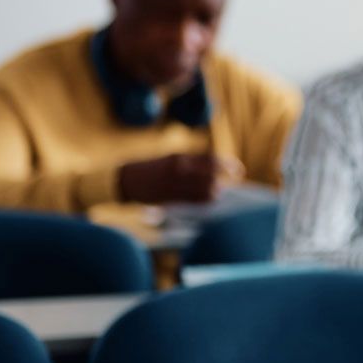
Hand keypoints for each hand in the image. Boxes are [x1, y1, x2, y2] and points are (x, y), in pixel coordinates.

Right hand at [118, 153, 244, 204]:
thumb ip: (191, 166)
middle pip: (210, 178)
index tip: (239, 171)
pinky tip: (205, 204)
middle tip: (225, 190)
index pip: (211, 160)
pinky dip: (201, 203)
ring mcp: (173, 183)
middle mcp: (179, 168)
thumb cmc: (151, 170)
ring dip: (213, 195)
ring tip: (215, 197)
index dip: (228, 166)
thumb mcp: (171, 160)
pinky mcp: (167, 197)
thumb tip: (215, 175)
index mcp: (180, 157)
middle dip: (221, 185)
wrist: (123, 179)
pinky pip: (191, 202)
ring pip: (203, 191)